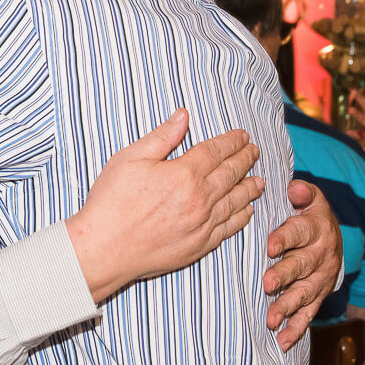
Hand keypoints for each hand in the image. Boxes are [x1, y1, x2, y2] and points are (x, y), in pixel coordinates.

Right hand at [66, 109, 264, 302]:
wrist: (104, 247)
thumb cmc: (112, 201)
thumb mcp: (131, 159)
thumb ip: (162, 137)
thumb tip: (183, 116)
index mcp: (184, 173)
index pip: (216, 151)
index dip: (232, 141)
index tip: (243, 135)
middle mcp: (200, 199)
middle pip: (231, 174)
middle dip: (245, 160)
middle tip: (255, 151)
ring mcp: (202, 224)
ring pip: (236, 202)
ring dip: (249, 188)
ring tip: (259, 180)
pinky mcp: (198, 246)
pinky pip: (229, 229)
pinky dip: (241, 217)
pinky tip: (247, 211)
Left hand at [262, 180, 342, 350]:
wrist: (331, 237)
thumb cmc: (308, 214)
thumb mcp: (310, 198)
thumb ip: (302, 193)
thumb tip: (295, 187)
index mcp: (318, 228)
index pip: (300, 232)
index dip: (285, 238)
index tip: (269, 245)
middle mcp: (323, 255)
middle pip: (303, 266)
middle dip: (285, 275)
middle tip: (267, 284)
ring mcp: (321, 279)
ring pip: (305, 293)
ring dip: (288, 306)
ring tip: (270, 318)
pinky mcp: (319, 296)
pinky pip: (309, 314)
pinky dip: (296, 329)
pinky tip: (282, 342)